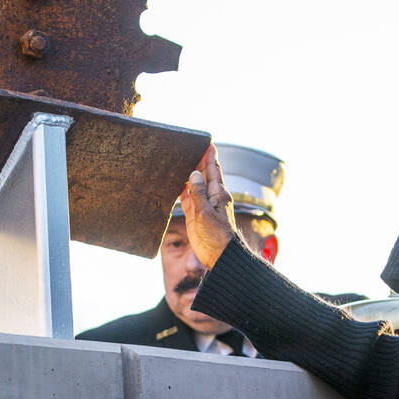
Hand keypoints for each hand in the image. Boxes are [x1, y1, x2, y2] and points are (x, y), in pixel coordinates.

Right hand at [180, 144, 238, 267]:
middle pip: (204, 174)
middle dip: (200, 161)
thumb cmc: (217, 235)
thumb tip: (195, 173)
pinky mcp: (194, 216)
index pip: (213, 169)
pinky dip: (183, 190)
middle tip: (193, 147)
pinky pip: (188, 199)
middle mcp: (211, 197)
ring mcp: (202, 206)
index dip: (210, 156)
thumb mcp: (205, 212)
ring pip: (195, 185)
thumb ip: (198, 192)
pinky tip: (178, 183)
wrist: (219, 256)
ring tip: (184, 160)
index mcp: (218, 193)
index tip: (207, 142)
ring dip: (190, 174)